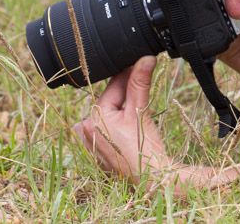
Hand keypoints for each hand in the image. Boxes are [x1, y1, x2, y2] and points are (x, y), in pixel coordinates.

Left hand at [73, 56, 170, 179]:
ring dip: (125, 104)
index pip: (114, 85)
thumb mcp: (140, 112)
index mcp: (94, 116)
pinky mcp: (100, 151)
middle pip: (112, 98)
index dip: (131, 72)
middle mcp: (88, 128)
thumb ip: (140, 83)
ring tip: (142, 102)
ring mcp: (92, 141)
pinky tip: (132, 123)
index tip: (143, 61)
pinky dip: (120, 120)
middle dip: (129, 90)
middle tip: (146, 78)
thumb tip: (146, 58)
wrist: (151, 180)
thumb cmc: (144, 149)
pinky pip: (109, 126)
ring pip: (111, 111)